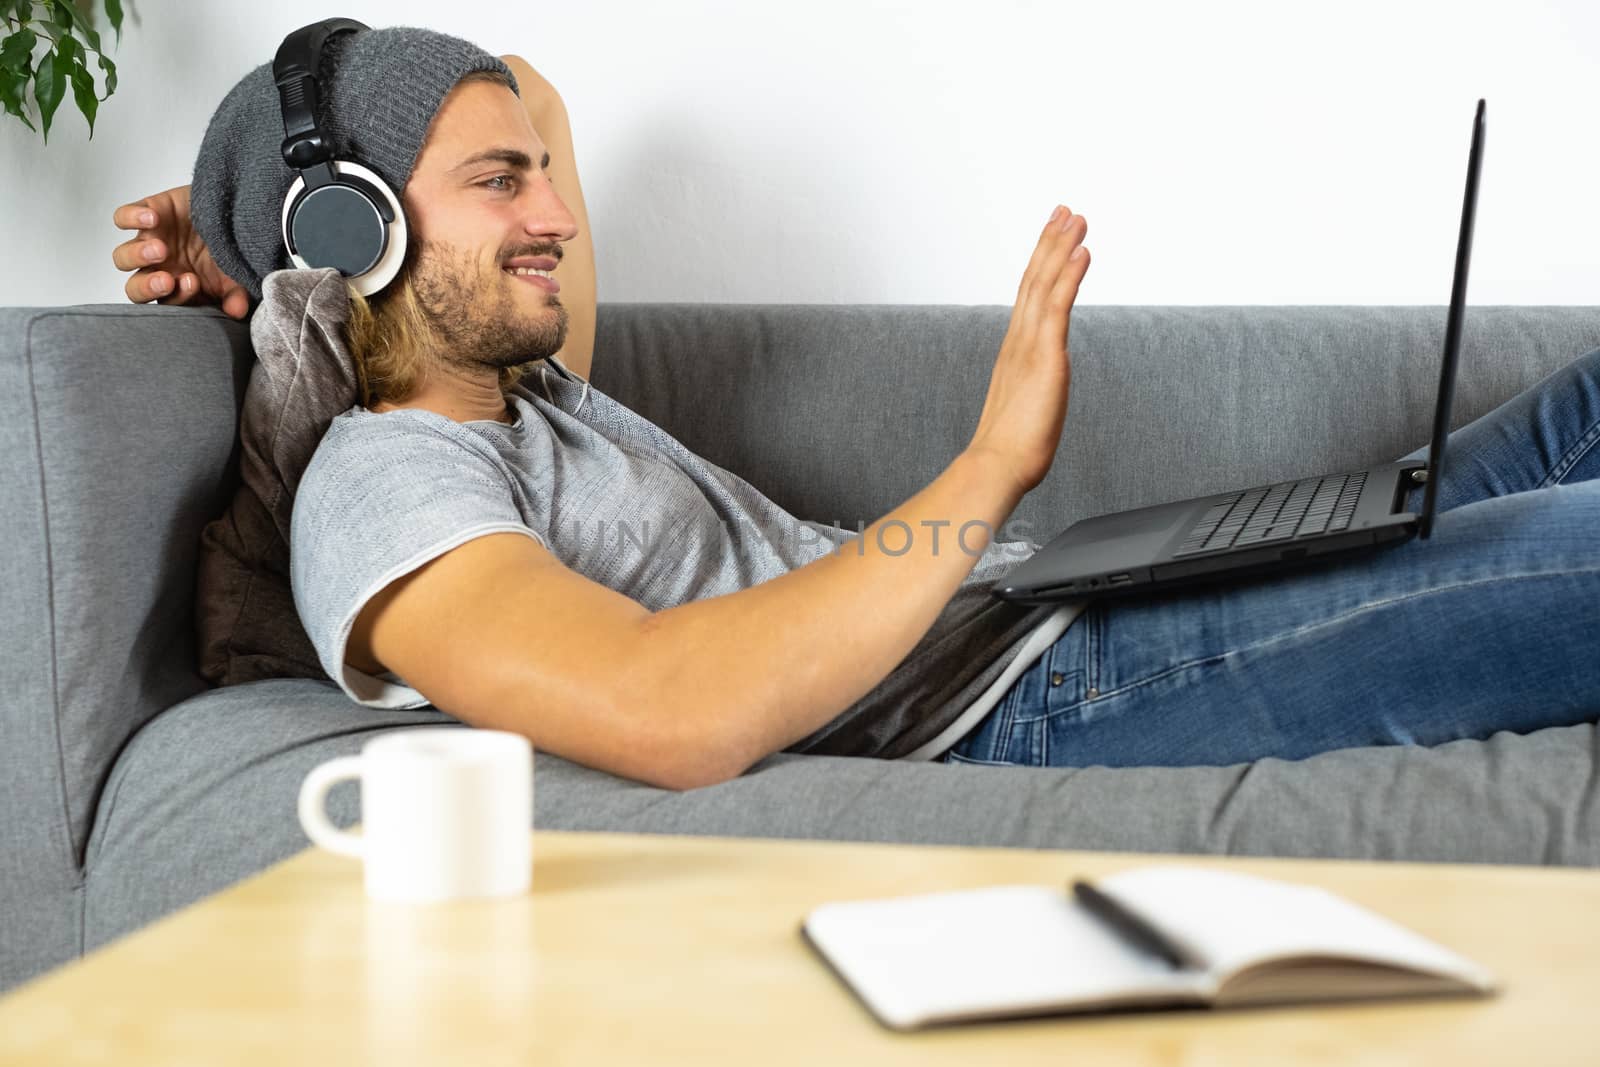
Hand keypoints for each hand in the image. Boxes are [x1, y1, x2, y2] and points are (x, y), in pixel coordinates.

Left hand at [111, 185, 250, 319]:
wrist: (230, 210)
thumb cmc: (230, 248)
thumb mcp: (236, 276)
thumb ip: (234, 295)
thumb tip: (237, 311)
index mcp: (177, 288)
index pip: (167, 303)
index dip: (176, 297)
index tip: (194, 283)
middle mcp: (158, 269)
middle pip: (136, 288)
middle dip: (147, 287)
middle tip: (166, 280)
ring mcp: (148, 241)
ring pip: (123, 257)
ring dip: (138, 256)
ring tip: (161, 250)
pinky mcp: (146, 212)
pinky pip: (122, 217)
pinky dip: (131, 218)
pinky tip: (152, 219)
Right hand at [963, 205, 1090, 499]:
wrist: (996, 467)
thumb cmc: (1009, 452)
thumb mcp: (1024, 414)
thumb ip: (1030, 398)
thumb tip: (1034, 405)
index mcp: (1014, 354)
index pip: (1029, 300)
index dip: (1041, 266)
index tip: (1053, 239)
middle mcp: (1018, 342)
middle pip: (1033, 281)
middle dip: (1049, 243)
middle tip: (1064, 211)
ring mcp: (1029, 347)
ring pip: (1044, 285)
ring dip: (1061, 248)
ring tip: (1076, 218)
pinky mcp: (1044, 357)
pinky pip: (1057, 306)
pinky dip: (1069, 275)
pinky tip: (1081, 251)